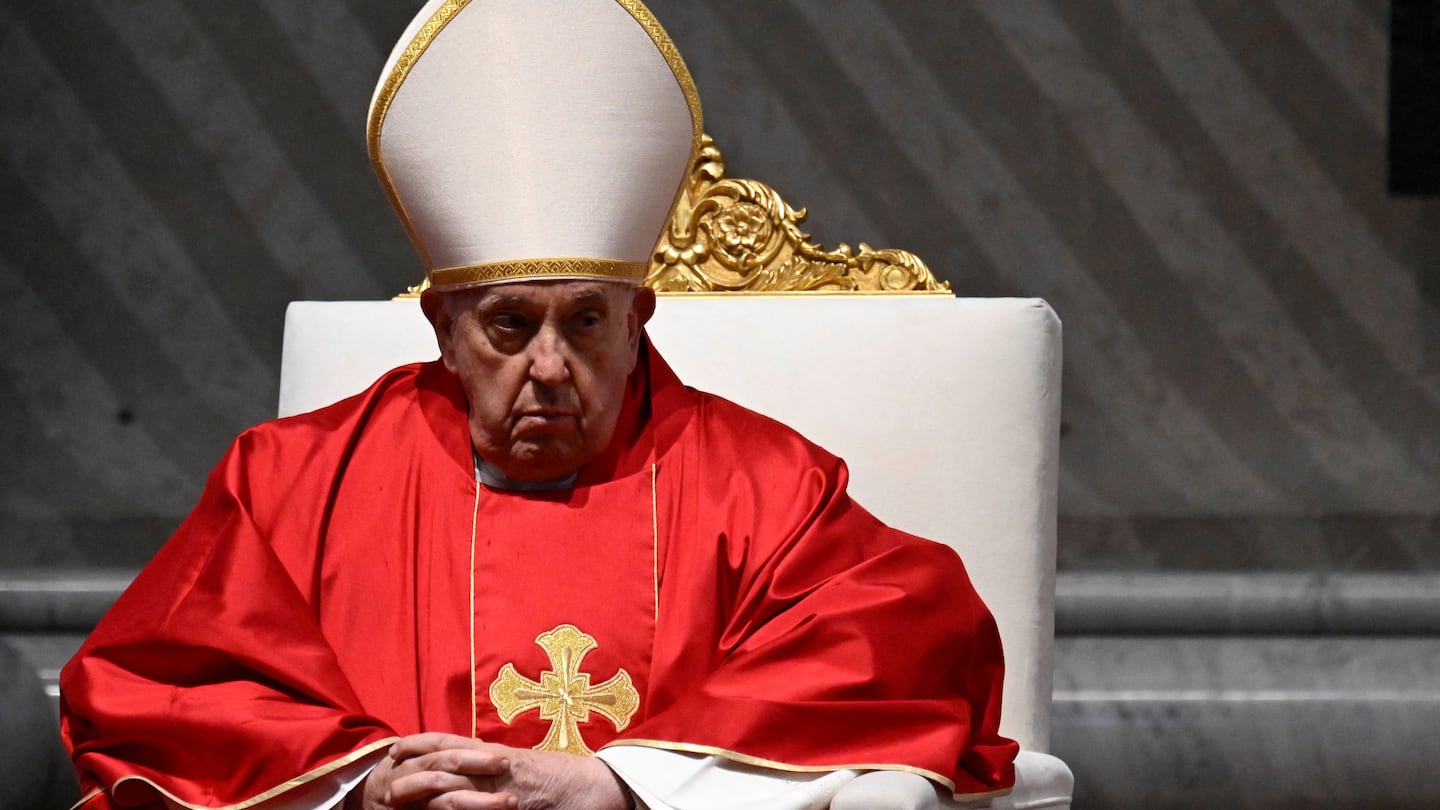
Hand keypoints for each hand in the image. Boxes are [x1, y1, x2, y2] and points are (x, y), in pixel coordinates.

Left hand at [350, 733, 630, 809]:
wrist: (604, 788)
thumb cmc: (570, 784)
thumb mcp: (530, 772)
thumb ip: (505, 773)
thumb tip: (489, 777)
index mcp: (502, 756)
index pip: (456, 744)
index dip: (425, 743)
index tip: (397, 747)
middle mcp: (499, 764)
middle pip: (447, 758)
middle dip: (413, 764)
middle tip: (384, 771)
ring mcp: (506, 781)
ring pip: (455, 779)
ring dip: (422, 786)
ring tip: (393, 793)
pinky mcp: (515, 799)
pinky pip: (478, 803)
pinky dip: (454, 805)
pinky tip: (435, 808)